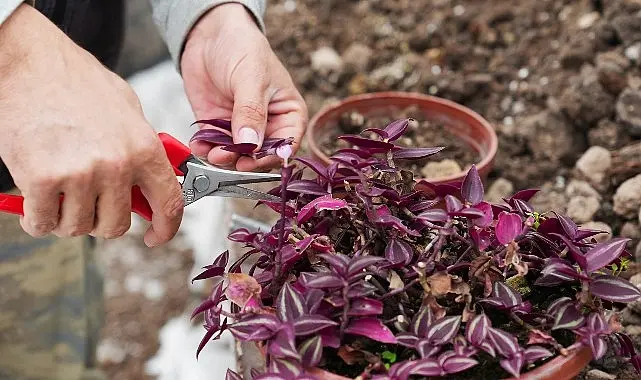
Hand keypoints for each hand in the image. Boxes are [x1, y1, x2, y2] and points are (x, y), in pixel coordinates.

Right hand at [0, 5, 182, 245]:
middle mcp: (117, 165)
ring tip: (59, 190)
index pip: (169, 205)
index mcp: (144, 148)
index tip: (154, 237)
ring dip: (66, 217)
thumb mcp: (127, 110)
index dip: (165, 229)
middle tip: (86, 201)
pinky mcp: (42, 179)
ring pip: (78, 227)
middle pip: (116, 226)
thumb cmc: (75, 82)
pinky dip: (37, 218)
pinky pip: (44, 224)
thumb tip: (151, 185)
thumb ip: (142, 149)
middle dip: (100, 220)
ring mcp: (81, 174)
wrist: (28, 61)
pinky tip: (35, 198)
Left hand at [181, 3, 306, 171]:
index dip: (271, 157)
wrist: (209, 34)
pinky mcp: (218, 126)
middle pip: (260, 156)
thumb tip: (250, 143)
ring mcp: (241, 127)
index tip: (253, 160)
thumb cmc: (242, 47)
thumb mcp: (251, 78)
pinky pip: (213, 145)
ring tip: (211, 151)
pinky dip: (205, 148)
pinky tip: (199, 144)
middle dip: (243, 160)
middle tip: (227, 157)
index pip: (286, 145)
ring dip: (222, 157)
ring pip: (235, 155)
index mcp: (288, 114)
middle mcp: (267, 125)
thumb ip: (251, 112)